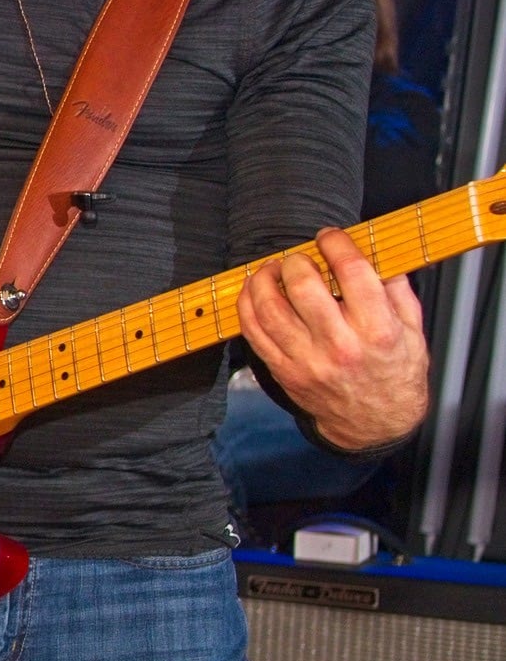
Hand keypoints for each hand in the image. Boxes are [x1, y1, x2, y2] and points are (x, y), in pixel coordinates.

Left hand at [238, 226, 427, 454]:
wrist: (375, 422)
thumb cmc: (395, 373)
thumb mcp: (413, 331)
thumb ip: (397, 291)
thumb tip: (379, 254)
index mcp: (377, 330)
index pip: (352, 273)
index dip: (336, 245)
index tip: (329, 237)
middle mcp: (340, 345)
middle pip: (303, 286)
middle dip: (296, 261)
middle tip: (299, 258)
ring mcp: (307, 360)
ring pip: (269, 309)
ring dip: (263, 280)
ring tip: (271, 270)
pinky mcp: (284, 371)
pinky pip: (253, 333)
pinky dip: (247, 306)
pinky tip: (254, 292)